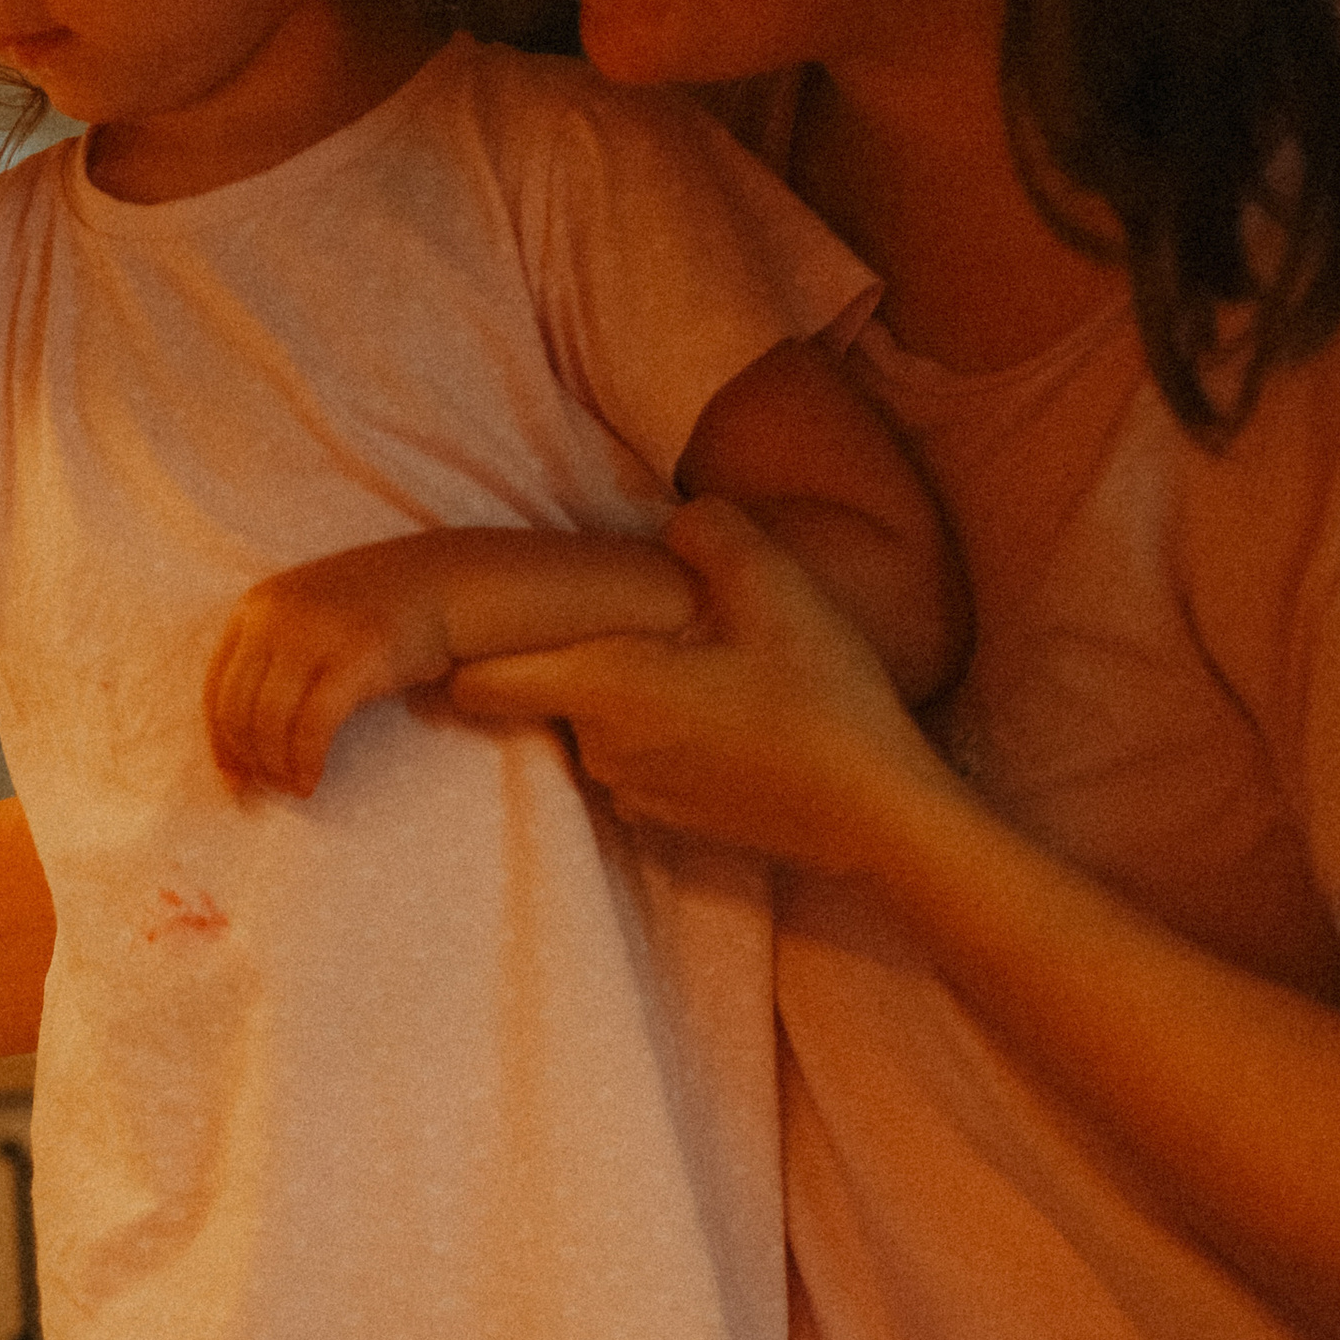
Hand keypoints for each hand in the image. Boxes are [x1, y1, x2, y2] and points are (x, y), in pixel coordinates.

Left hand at [204, 545, 460, 796]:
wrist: (441, 582)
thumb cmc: (371, 617)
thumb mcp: (306, 624)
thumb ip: (270, 668)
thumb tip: (235, 751)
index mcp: (255, 606)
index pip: (215, 686)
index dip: (219, 741)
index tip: (233, 778)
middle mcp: (276, 615)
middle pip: (238, 708)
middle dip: (250, 759)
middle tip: (269, 789)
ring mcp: (316, 632)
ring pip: (270, 721)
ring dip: (276, 766)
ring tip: (294, 785)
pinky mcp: (356, 656)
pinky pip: (312, 725)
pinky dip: (306, 761)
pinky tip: (312, 779)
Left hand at [438, 498, 952, 875]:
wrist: (875, 816)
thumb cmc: (825, 700)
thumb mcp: (777, 586)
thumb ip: (708, 533)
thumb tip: (675, 523)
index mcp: (610, 689)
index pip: (479, 679)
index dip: (463, 647)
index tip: (478, 617)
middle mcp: (603, 748)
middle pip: (536, 693)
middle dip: (554, 654)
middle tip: (602, 610)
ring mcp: (631, 792)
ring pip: (587, 725)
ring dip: (610, 691)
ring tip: (676, 653)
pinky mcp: (665, 817)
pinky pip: (629, 758)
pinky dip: (647, 730)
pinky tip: (709, 705)